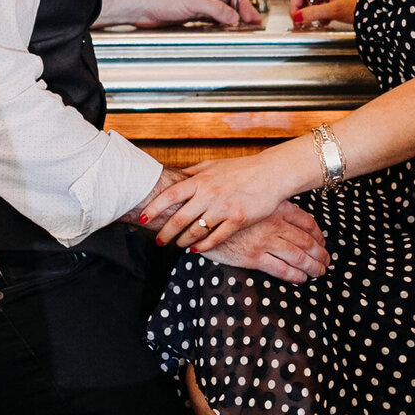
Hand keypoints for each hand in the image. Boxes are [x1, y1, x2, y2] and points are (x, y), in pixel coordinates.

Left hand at [100, 0, 261, 29]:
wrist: (140, 6)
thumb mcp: (193, 2)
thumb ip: (215, 9)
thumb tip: (233, 16)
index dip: (243, 4)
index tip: (252, 16)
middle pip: (227, 2)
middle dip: (240, 12)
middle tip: (252, 23)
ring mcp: (196, 3)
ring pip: (219, 11)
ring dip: (230, 19)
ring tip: (241, 28)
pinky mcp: (189, 15)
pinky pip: (209, 20)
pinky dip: (218, 25)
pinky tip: (223, 30)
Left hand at [139, 145, 305, 250]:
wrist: (271, 174)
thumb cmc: (242, 169)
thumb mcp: (214, 165)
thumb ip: (193, 172)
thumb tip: (174, 175)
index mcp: (201, 180)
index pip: (170, 195)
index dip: (154, 207)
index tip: (142, 217)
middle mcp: (209, 194)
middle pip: (179, 218)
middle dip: (165, 232)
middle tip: (158, 240)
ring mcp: (223, 208)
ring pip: (195, 231)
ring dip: (182, 241)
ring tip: (176, 245)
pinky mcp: (237, 220)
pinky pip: (215, 238)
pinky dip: (203, 246)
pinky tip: (195, 249)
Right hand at [212, 204, 329, 283]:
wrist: (199, 213)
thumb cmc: (224, 206)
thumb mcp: (252, 198)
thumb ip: (269, 204)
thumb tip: (283, 209)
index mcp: (276, 208)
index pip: (307, 222)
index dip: (318, 234)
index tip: (322, 241)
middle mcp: (274, 224)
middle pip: (307, 241)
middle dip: (320, 253)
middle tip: (326, 260)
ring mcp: (264, 241)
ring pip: (298, 256)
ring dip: (313, 266)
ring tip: (319, 272)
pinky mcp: (253, 257)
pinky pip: (281, 269)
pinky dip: (295, 275)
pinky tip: (301, 279)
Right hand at [291, 0, 358, 31]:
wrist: (374, 9)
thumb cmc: (357, 5)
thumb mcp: (332, 10)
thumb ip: (313, 13)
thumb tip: (297, 17)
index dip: (294, 6)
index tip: (295, 18)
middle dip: (302, 11)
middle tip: (302, 23)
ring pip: (312, 3)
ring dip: (311, 14)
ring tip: (315, 23)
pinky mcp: (334, 0)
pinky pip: (320, 7)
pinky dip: (320, 15)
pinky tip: (325, 21)